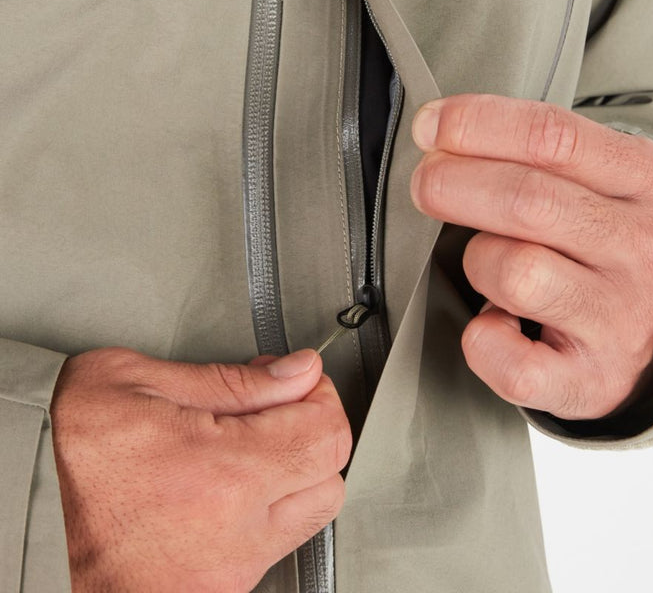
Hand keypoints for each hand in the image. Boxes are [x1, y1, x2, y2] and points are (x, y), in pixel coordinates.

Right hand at [50, 346, 350, 591]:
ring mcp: (231, 566)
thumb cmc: (68, 455)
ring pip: (314, 513)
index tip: (296, 382)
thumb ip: (228, 379)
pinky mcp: (221, 589)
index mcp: (222, 469)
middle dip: (315, 429)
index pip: (325, 431)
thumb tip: (296, 371)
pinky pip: (279, 545)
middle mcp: (236, 526)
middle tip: (280, 407)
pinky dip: (274, 510)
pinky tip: (235, 485)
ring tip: (257, 445)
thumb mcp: (134, 382)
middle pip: (331, 474)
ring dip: (301, 472)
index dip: (319, 394)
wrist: (19, 521)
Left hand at [410, 93, 652, 420]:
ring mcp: (621, 319)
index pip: (551, 136)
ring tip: (485, 260)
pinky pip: (513, 366)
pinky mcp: (592, 382)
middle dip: (452, 185)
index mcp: (648, 181)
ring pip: (515, 274)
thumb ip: (538, 149)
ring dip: (477, 260)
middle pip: (526, 201)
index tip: (428, 126)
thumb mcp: (606, 174)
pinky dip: (483, 342)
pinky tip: (491, 322)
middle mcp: (643, 250)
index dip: (474, 125)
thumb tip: (440, 131)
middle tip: (425, 185)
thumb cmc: (612, 235)